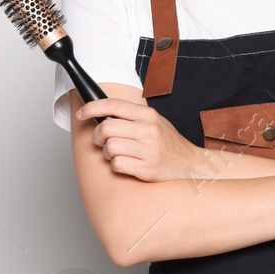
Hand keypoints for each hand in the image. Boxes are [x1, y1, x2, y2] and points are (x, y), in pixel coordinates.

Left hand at [75, 95, 207, 181]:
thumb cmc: (169, 145)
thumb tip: (103, 113)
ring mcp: (149, 150)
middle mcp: (149, 130)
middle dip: (97, 136)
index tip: (82, 114)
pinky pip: (118, 164)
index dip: (92, 108)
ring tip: (117, 155)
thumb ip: (132, 117)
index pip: (113, 105)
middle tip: (101, 141)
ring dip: (107, 153)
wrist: (192, 166)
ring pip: (110, 147)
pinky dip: (116, 166)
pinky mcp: (147, 169)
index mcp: (148, 116)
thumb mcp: (155, 122)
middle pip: (106, 127)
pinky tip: (126, 165)